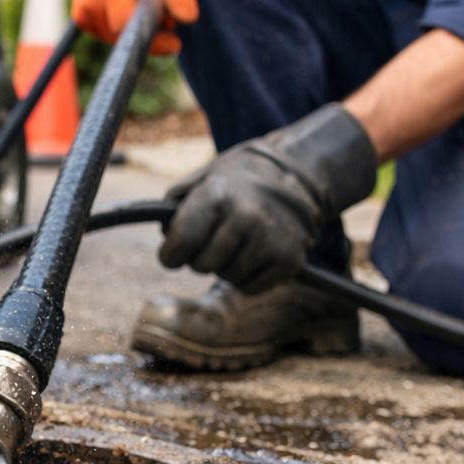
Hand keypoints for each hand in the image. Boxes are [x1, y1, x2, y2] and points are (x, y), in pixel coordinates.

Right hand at [69, 0, 197, 54]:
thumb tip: (186, 19)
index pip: (131, 32)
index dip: (155, 41)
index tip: (175, 43)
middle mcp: (90, 5)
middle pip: (125, 39)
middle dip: (146, 31)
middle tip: (159, 8)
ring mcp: (82, 14)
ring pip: (116, 39)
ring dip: (134, 28)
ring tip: (140, 1)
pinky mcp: (81, 19)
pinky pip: (108, 34)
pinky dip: (122, 25)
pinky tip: (126, 5)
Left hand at [160, 104, 377, 292]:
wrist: (299, 175)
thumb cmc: (242, 178)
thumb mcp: (205, 176)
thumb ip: (177, 203)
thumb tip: (165, 235)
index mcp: (218, 195)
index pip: (181, 241)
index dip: (171, 254)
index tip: (172, 254)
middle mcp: (245, 217)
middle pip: (202, 265)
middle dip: (200, 258)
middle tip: (212, 242)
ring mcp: (270, 240)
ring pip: (226, 277)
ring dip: (225, 267)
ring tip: (236, 243)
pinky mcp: (288, 260)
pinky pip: (249, 288)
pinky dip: (246, 277)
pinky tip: (253, 254)